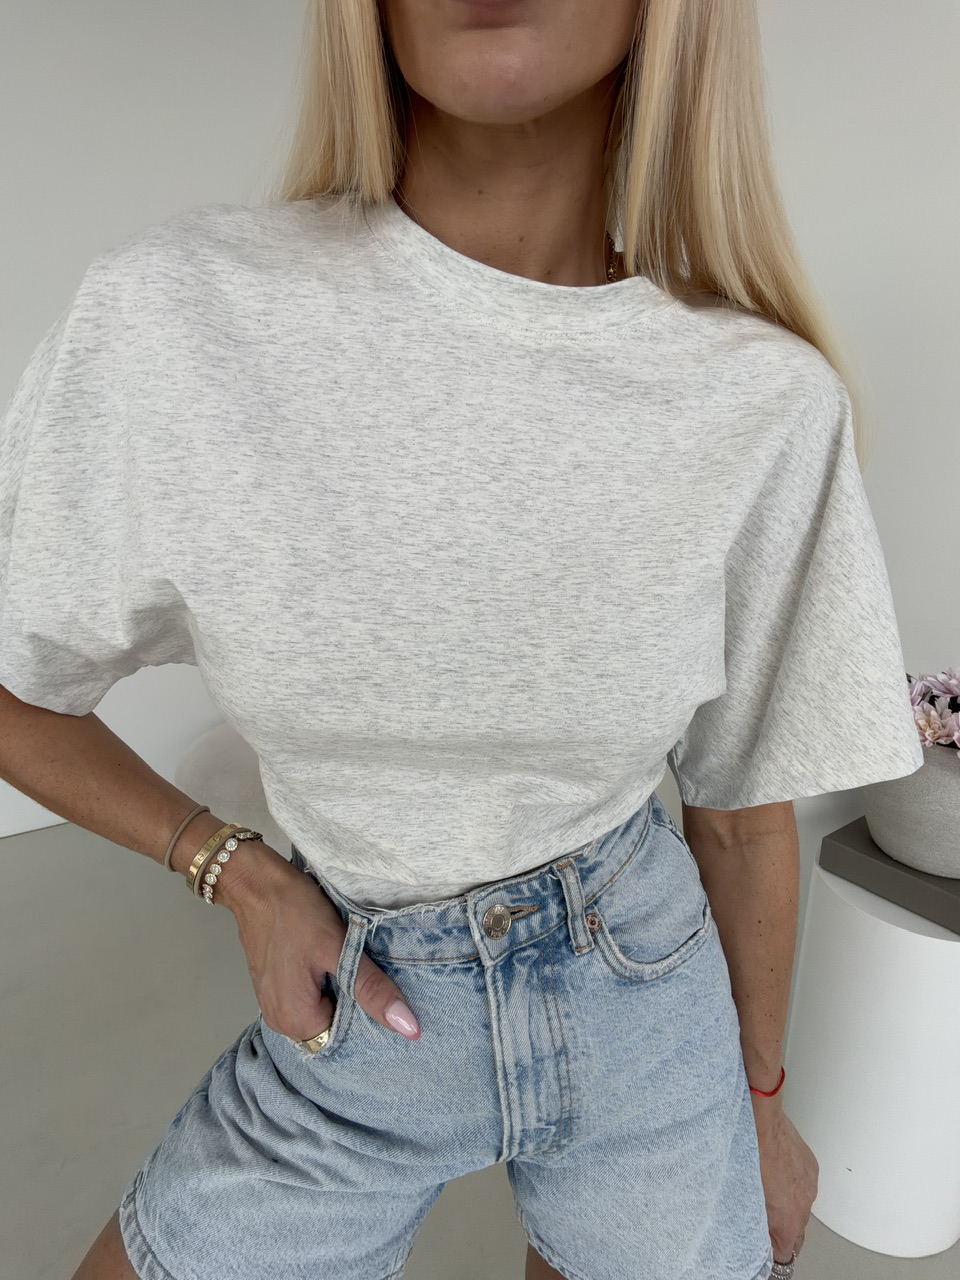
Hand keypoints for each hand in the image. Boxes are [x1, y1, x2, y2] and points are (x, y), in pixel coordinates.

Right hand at [229, 851, 420, 1043]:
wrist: (257, 882)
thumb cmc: (294, 911)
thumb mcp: (339, 948)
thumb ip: (371, 990)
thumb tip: (407, 1027)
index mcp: (295, 1020)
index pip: (347, 1037)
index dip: (368, 1016)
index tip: (380, 990)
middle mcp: (279, 1020)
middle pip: (332, 1026)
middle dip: (354, 1003)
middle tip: (370, 972)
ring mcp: (273, 1002)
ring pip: (321, 1009)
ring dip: (340, 990)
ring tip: (353, 964)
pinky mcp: (273, 984)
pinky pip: (308, 995)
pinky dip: (325, 982)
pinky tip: (334, 960)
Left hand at [752, 1097, 818, 1265]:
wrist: (762, 1121)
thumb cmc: (747, 1153)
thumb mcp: (743, 1195)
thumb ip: (756, 1221)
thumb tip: (757, 1231)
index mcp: (787, 1219)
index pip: (786, 1254)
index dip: (773, 1253)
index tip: (765, 1249)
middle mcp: (803, 1206)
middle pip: (797, 1235)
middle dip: (783, 1234)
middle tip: (768, 1227)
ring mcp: (810, 1186)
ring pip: (802, 1209)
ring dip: (790, 1208)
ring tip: (771, 1195)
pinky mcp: (812, 1169)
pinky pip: (806, 1187)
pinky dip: (795, 1187)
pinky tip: (780, 1175)